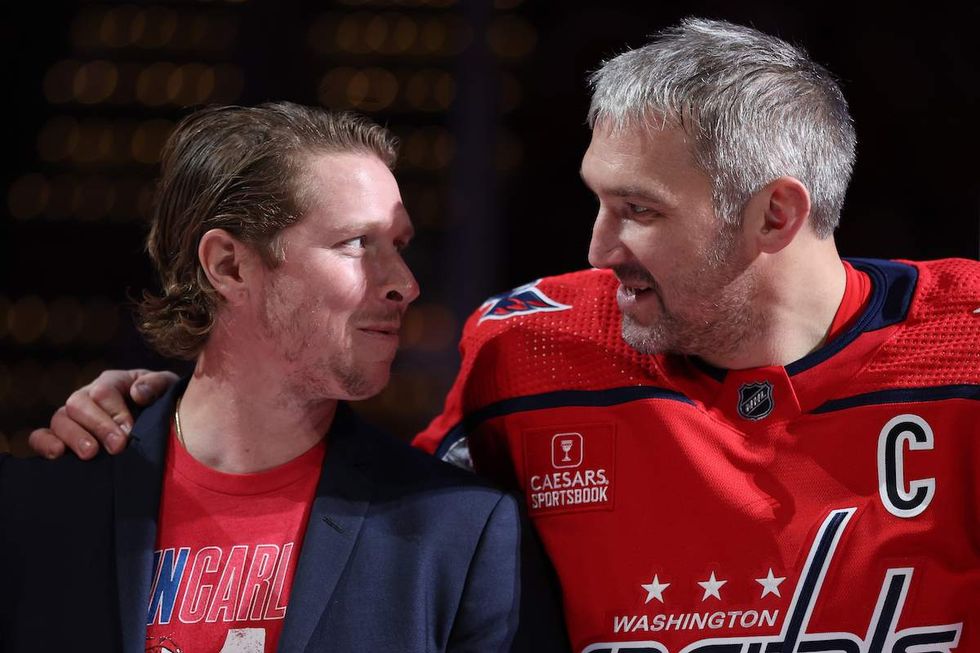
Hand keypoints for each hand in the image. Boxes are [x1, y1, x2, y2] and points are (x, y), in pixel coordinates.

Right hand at [28, 369, 178, 458]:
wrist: (167, 429)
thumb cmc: (165, 406)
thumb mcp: (168, 390)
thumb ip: (156, 385)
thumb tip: (137, 394)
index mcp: (112, 382)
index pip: (103, 391)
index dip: (115, 411)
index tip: (130, 431)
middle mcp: (88, 397)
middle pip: (78, 404)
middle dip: (98, 426)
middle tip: (117, 447)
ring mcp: (73, 418)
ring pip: (59, 419)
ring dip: (74, 437)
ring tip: (90, 454)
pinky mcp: (62, 438)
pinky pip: (41, 436)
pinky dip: (44, 443)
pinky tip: (56, 454)